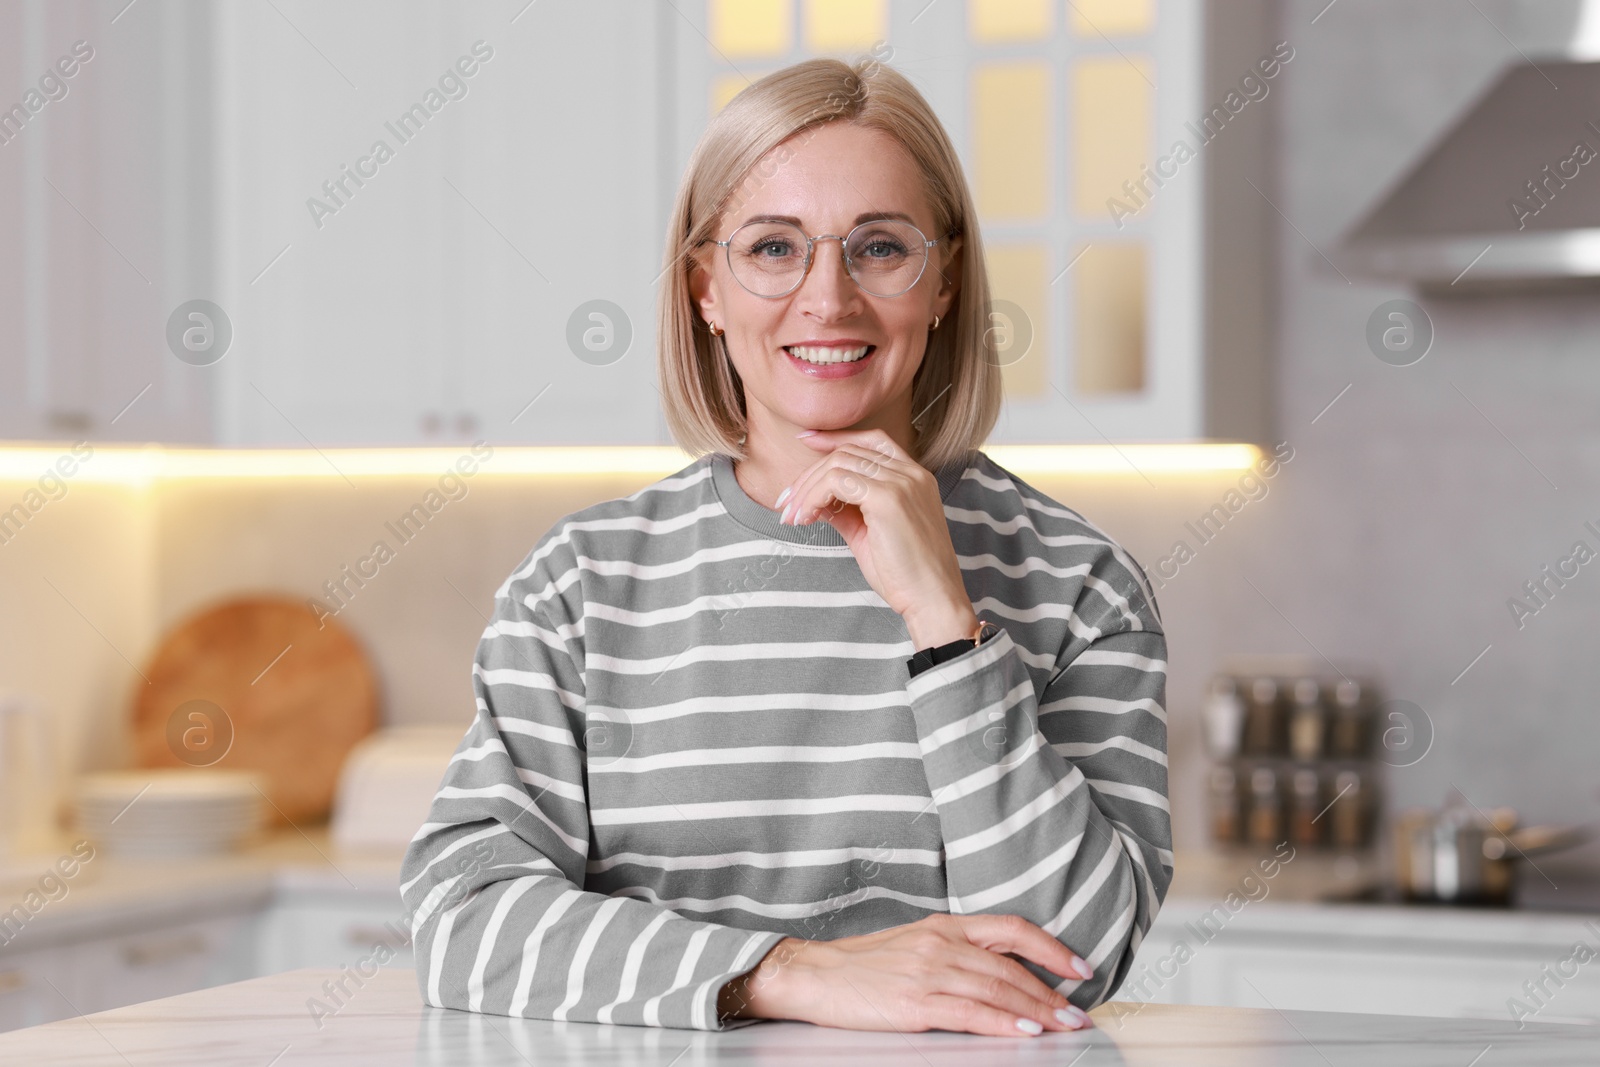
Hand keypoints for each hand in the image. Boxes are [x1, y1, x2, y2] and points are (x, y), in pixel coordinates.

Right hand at [719, 913, 1094, 1036]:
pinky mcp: (914, 1002)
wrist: (812, 973)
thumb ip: (953, 953)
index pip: (1010, 929)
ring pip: (998, 989)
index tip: (1078, 967)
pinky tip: (1025, 1032)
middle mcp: (940, 942)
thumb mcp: (912, 944)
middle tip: (1080, 1013)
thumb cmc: (860, 965)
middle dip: (1052, 992)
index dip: (1050, 948)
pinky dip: (1004, 1023)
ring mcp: (928, 971)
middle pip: (1010, 966)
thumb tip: (997, 975)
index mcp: (942, 925)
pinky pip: (970, 1013)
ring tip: (1065, 1026)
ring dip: (1039, 1010)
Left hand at [781, 428, 976, 646]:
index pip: (872, 441)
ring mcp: (901, 483)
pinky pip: (836, 482)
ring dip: (807, 489)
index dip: (835, 438)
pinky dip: (813, 497)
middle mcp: (911, 474)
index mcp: (914, 478)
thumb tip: (815, 500)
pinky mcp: (888, 498)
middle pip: (848, 452)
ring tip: (793, 517)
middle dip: (809, 475)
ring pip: (838, 464)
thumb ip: (846, 511)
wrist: (933, 601)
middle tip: (786, 503)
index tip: (806, 441)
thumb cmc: (906, 574)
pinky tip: (807, 519)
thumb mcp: (869, 535)